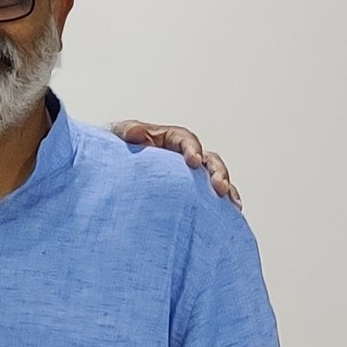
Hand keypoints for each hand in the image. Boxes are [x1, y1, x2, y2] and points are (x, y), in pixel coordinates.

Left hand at [114, 122, 241, 208]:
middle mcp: (185, 156)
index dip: (192, 149)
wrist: (114, 173)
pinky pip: (211, 197)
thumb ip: (128, 132)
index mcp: (170, 140)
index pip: (186, 140)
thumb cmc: (119, 151)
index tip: (194, 162)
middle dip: (217, 172)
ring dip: (226, 189)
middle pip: (208, 160)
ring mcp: (191, 176)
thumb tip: (137, 133)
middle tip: (219, 187)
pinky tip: (231, 214)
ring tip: (233, 204)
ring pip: (215, 178)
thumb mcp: (120, 136)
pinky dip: (223, 204)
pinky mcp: (192, 193)